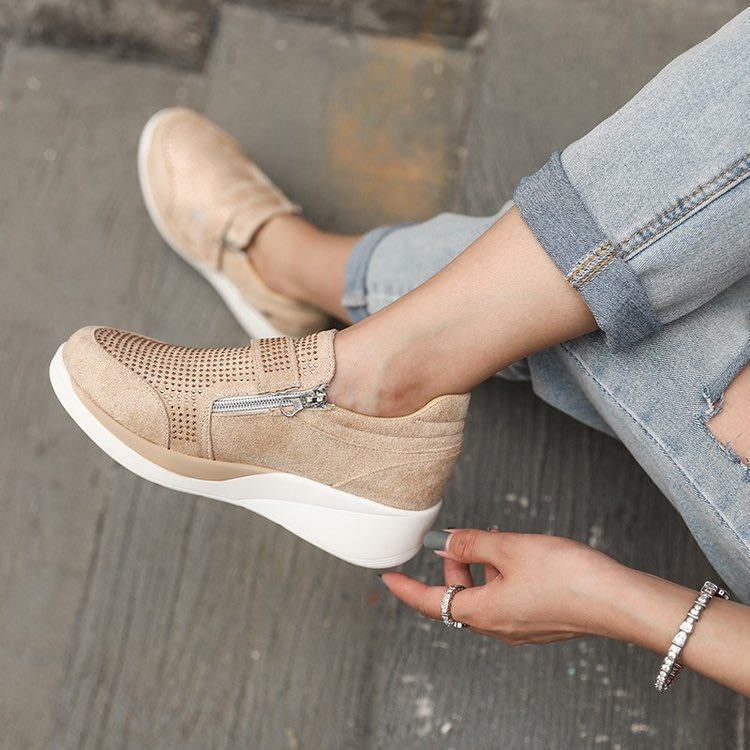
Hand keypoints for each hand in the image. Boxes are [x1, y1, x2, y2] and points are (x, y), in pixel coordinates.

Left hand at [382, 529, 623, 643]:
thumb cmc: (567, 576)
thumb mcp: (509, 548)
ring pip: (483, 597)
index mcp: (484, 613)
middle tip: (457, 538)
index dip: (407, 589)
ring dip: (479, 569)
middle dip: (452, 567)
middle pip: (458, 598)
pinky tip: (515, 555)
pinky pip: (505, 599)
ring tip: (492, 539)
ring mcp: (521, 627)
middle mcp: (499, 627)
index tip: (388, 578)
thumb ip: (471, 544)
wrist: (619, 601)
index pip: (431, 603)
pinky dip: (499, 576)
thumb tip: (444, 544)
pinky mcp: (540, 622)